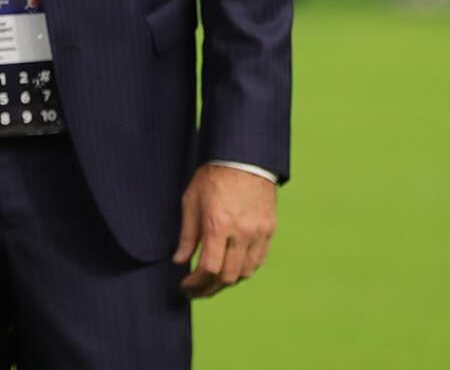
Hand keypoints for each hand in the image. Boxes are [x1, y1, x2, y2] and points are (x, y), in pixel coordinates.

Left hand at [172, 163, 275, 298]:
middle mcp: (241, 233)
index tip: (185, 286)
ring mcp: (259, 233)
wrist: (244, 158)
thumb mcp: (191, 201)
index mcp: (218, 225)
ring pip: (245, 272)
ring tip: (211, 283)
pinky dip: (244, 270)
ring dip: (227, 282)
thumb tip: (179, 261)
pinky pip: (258, 261)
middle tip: (196, 291)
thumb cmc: (213, 177)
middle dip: (209, 288)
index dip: (196, 283)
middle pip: (228, 276)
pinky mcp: (269, 230)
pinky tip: (231, 271)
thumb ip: (187, 235)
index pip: (210, 268)